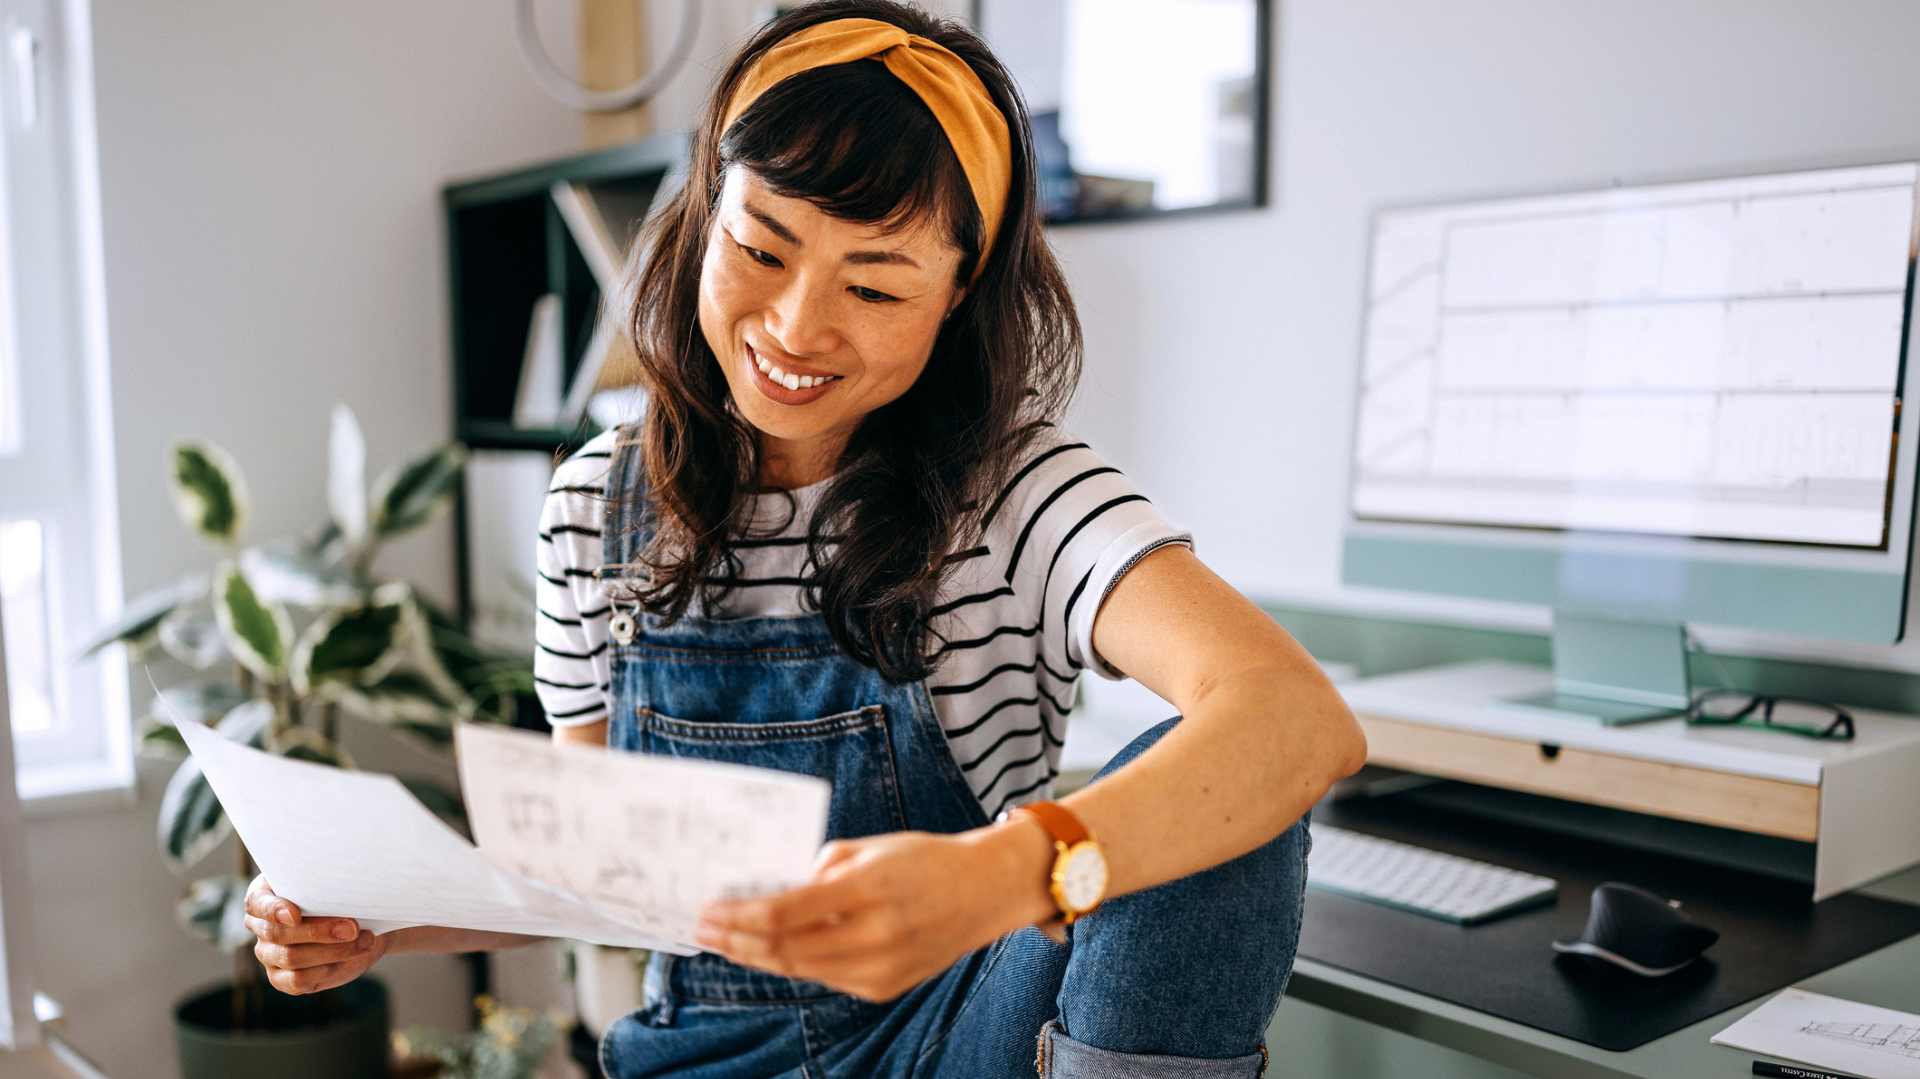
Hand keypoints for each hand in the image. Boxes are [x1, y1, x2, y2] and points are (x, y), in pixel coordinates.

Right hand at [244, 876, 390, 994]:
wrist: (361, 923)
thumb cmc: (340, 894)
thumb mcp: (333, 883)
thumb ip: (326, 885)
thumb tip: (342, 891)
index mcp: (264, 896)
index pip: (258, 903)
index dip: (274, 910)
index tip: (295, 915)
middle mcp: (261, 926)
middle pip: (278, 933)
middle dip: (319, 931)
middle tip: (352, 928)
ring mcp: (269, 954)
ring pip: (291, 958)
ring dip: (332, 951)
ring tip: (364, 941)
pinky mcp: (282, 979)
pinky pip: (296, 981)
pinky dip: (324, 970)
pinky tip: (344, 960)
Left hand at [694, 825, 1057, 1001]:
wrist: (986, 891)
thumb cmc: (925, 860)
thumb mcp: (871, 848)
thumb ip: (820, 870)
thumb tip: (771, 890)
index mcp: (869, 890)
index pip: (785, 912)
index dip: (739, 915)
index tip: (709, 909)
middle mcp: (875, 936)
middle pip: (784, 948)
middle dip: (737, 941)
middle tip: (704, 931)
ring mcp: (881, 968)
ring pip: (800, 969)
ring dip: (758, 956)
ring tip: (729, 943)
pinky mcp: (885, 987)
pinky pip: (826, 976)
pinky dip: (795, 963)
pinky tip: (772, 951)